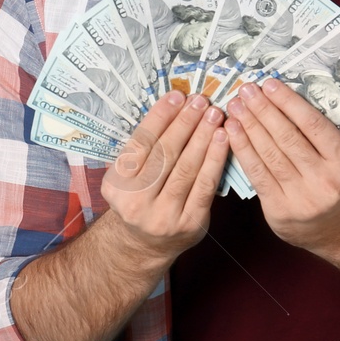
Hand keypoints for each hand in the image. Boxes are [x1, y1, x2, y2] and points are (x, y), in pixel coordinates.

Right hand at [99, 90, 230, 263]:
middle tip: (200, 100)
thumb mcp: (128, 176)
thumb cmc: (139, 198)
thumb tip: (175, 107)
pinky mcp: (190, 223)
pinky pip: (205, 185)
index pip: (141, 143)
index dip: (160, 117)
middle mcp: (136, 202)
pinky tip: (223, 139)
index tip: (176, 96)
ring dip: (203, 136)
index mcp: (116, 185)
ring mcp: (164, 215)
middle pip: (165, 154)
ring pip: (187, 168)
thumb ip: (145, 148)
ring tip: (214, 114)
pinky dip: (216, 159)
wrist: (144, 244)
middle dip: (185, 123)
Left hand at [223, 78, 339, 253]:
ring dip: (249, 126)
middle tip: (246, 90)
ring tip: (235, 106)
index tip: (270, 84)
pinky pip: (257, 173)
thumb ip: (318, 135)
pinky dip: (242, 149)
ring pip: (270, 154)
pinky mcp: (280, 210)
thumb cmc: (336, 183)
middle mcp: (326, 181)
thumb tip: (280, 98)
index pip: (314, 125)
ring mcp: (302, 198)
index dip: (289, 102)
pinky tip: (231, 131)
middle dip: (263, 110)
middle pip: (288, 138)